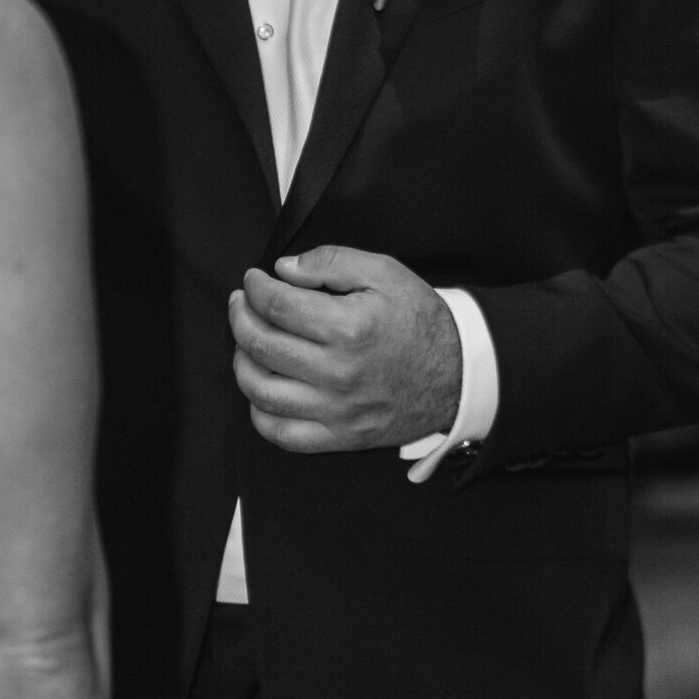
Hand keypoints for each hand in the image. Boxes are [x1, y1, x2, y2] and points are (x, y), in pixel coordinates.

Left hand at [229, 246, 460, 452]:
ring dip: (242, 363)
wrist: (459, 374)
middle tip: (241, 305)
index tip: (253, 281)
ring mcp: (336, 410)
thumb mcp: (385, 273)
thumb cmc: (421, 322)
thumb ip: (331, 261)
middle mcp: (338, 373)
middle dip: (240, 318)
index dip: (254, 289)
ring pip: (262, 392)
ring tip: (247, 344)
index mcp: (349, 329)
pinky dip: (260, 412)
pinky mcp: (340, 436)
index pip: (276, 306)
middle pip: (260, 346)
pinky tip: (263, 389)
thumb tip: (284, 270)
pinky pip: (282, 434)